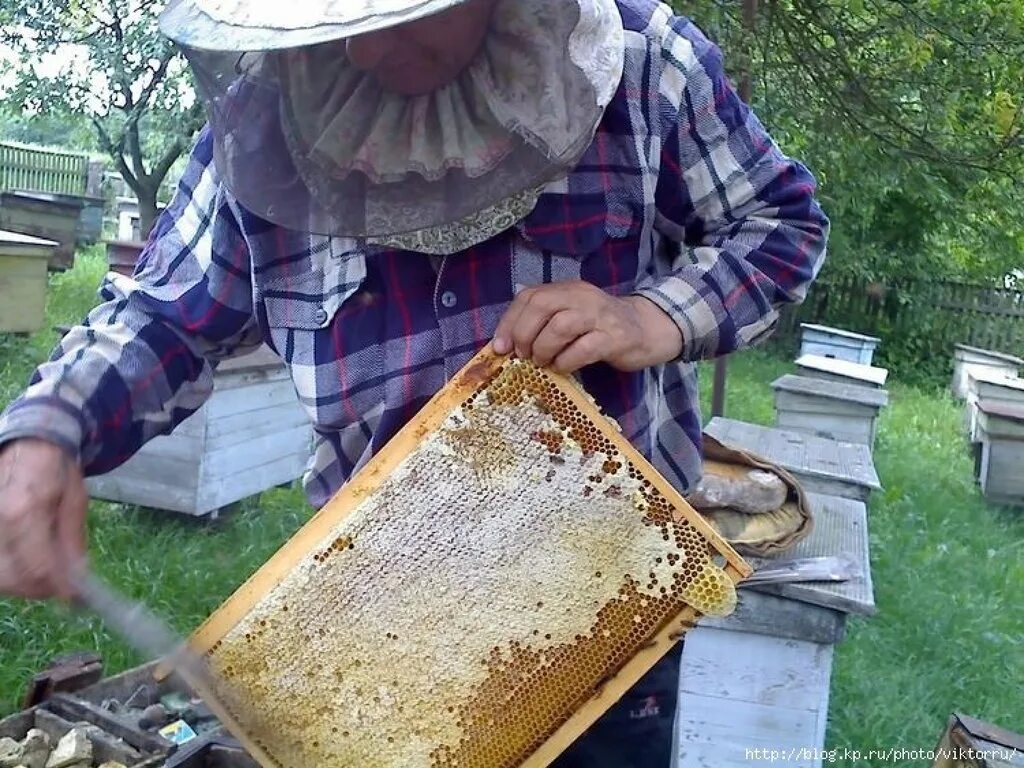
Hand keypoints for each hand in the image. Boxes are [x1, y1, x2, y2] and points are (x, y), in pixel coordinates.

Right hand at [0, 439, 86, 600]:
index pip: (37, 566)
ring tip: (46, 574)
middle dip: (39, 589)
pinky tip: (27, 565)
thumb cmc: (55, 469)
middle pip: (12, 578)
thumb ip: (72, 541)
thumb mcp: (75, 500)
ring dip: (22, 584)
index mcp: (24, 510)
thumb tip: (76, 579)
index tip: (74, 596)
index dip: (57, 587)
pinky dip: (9, 572)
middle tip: (60, 587)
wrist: (28, 444)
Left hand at [492, 281, 682, 373]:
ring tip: (542, 362)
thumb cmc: (600, 327)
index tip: (500, 347)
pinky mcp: (615, 338)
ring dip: (544, 348)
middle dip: (524, 334)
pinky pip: (583, 349)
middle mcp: (582, 297)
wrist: (646, 329)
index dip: (510, 322)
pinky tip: (563, 368)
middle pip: (542, 306)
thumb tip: (505, 341)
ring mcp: (600, 316)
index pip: (530, 296)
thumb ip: (543, 321)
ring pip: (561, 325)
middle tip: (523, 356)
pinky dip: (566, 362)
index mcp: (567, 289)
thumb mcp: (570, 315)